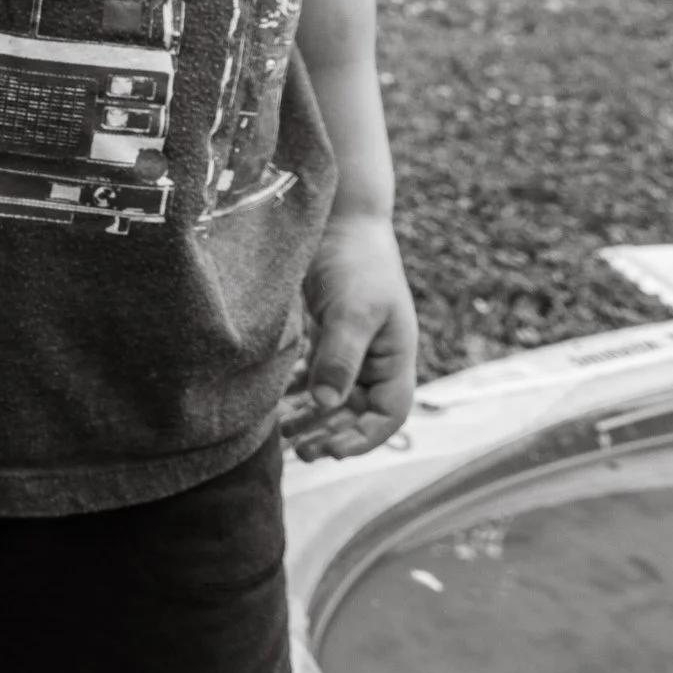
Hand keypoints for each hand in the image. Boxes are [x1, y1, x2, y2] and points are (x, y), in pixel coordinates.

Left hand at [282, 216, 417, 461]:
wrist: (339, 220)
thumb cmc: (355, 263)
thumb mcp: (352, 312)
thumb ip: (340, 358)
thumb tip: (327, 405)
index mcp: (395, 357)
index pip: (388, 413)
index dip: (364, 438)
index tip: (331, 452)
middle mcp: (376, 358)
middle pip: (358, 412)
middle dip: (333, 435)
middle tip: (300, 452)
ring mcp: (350, 346)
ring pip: (335, 397)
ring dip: (313, 419)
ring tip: (285, 437)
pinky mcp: (325, 334)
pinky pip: (315, 375)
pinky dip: (299, 394)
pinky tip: (277, 407)